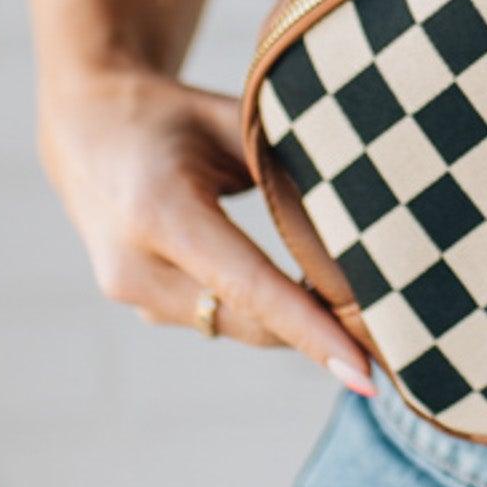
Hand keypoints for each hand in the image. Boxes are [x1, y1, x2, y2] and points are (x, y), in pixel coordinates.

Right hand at [37, 61, 374, 393]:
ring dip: (296, 325)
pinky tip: (314, 302)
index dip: (311, 329)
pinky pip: (217, 317)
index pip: (250, 286)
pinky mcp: (143, 305)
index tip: (363, 370)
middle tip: (398, 334)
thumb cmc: (173, 116)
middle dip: (323, 332)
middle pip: (249, 320)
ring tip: (370, 316)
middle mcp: (138, 266)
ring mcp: (134, 295)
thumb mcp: (232, 123)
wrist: (88, 129)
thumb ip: (286, 169)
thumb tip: (361, 217)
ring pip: (235, 326)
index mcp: (160, 211)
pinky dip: (265, 313)